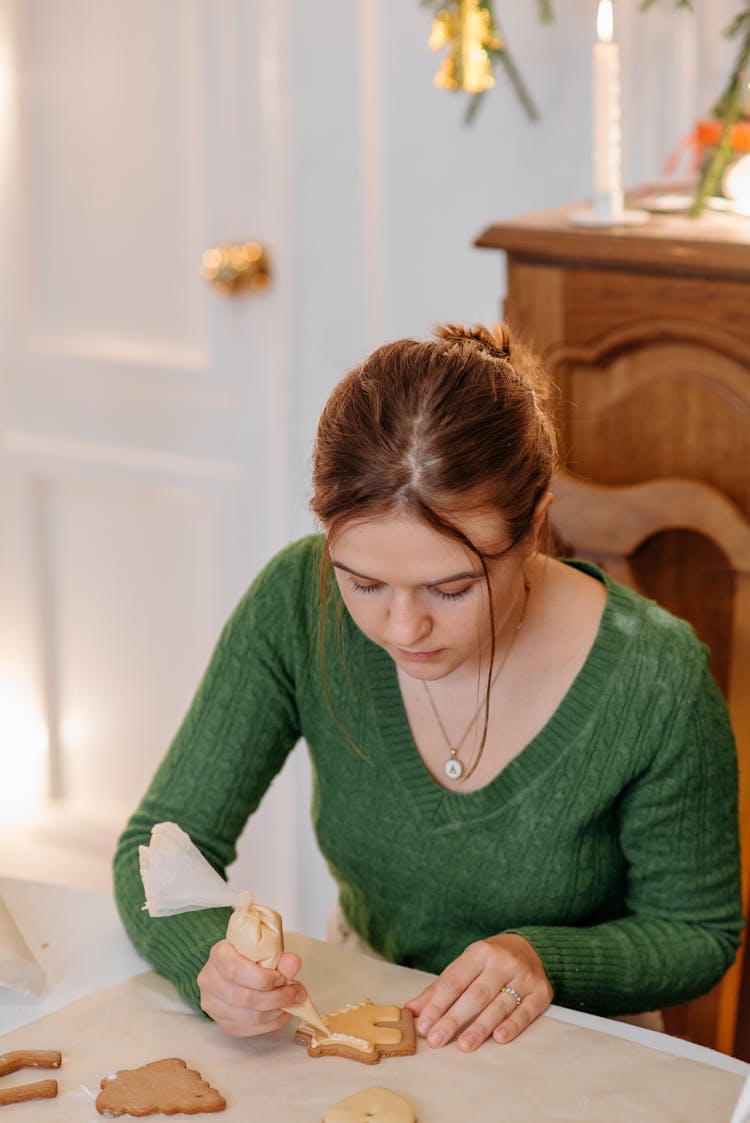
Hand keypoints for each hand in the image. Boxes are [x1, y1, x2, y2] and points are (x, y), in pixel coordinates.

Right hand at [197, 940, 307, 1036]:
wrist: (235, 965)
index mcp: (219, 955)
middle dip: (276, 998)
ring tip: (292, 1003)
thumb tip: (293, 964)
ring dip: (276, 1012)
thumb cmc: (251, 956)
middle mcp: (209, 980)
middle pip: (244, 997)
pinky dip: (271, 1023)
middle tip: (296, 993)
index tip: (282, 978)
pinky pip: (249, 1029)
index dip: (262, 978)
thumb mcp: (264, 949)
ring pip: (248, 1016)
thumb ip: (279, 957)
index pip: (235, 970)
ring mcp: (213, 1004)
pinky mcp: (222, 1022)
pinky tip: (282, 1013)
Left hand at [405, 933, 551, 1050]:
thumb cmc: (490, 962)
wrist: (531, 948)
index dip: (437, 1005)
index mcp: (479, 952)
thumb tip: (412, 1009)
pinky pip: (526, 1011)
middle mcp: (502, 962)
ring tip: (464, 1045)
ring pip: (499, 1005)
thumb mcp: (465, 966)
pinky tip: (499, 1037)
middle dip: (453, 1019)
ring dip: (480, 1027)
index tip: (424, 1026)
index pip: (454, 981)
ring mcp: (524, 976)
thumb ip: (440, 988)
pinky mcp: (541, 992)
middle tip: (437, 1040)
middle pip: (475, 994)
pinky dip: (512, 1025)